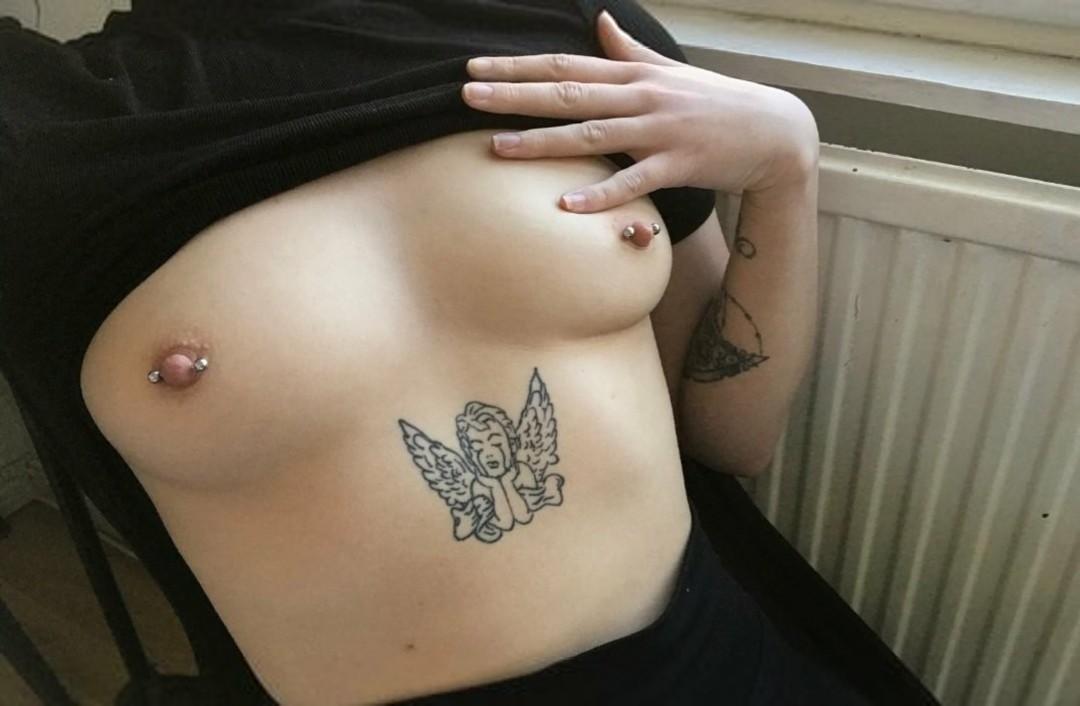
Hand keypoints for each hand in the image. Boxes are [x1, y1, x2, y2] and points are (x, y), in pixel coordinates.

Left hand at [462, 9, 818, 212]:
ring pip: (592, 135)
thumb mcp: (671, 71)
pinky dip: (600, 194)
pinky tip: (566, 206)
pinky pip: (634, 181)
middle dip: (514, 95)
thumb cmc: (716, 102)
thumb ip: (630, 51)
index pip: (566, 67)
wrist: (775, 131)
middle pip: (568, 95)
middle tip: (466, 96)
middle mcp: (641, 98)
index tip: (475, 69)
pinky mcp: (679, 165)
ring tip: (498, 148)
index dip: (519, 67)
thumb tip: (600, 23)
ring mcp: (660, 131)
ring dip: (542, 142)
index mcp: (634, 75)